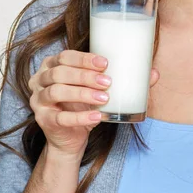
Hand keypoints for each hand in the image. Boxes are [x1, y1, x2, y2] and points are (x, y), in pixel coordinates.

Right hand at [29, 50, 159, 158]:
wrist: (72, 136)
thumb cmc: (85, 104)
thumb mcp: (100, 89)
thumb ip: (124, 79)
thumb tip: (154, 73)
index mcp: (52, 65)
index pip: (65, 56)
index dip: (84, 58)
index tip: (105, 63)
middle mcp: (40, 80)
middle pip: (59, 73)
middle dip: (85, 75)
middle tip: (109, 81)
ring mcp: (38, 101)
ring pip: (57, 92)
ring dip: (82, 93)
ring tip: (105, 97)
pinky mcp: (43, 120)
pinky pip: (60, 118)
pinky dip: (80, 117)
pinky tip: (98, 116)